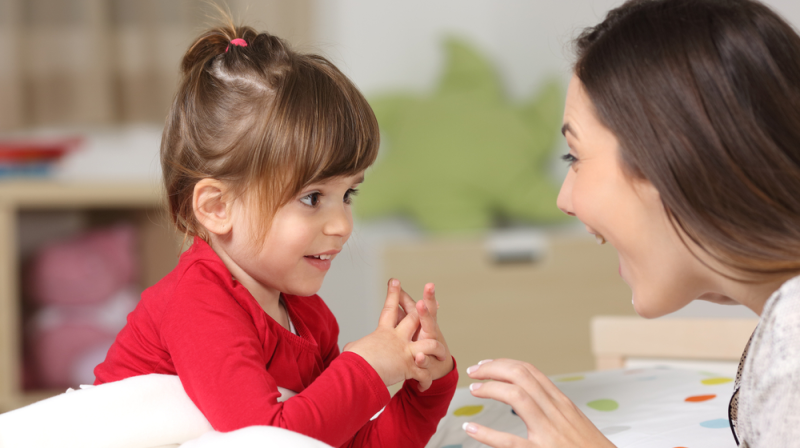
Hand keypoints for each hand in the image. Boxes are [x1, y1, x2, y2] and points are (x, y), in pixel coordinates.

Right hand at [343, 279, 446, 390]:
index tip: (395, 280)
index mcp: (383, 333)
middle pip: (415, 319)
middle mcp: (397, 339)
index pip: (389, 309)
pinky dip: (425, 381)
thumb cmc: (352, 362)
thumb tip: (350, 348)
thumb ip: (356, 347)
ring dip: (437, 349)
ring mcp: (405, 353)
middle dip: (424, 310)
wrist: (358, 374)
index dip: (393, 294)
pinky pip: (423, 374)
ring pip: (429, 344)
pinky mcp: (409, 368)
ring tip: (441, 354)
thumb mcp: (354, 350)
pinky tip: (424, 386)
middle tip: (429, 302)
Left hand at [463, 359, 615, 447]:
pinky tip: (471, 429)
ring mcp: (550, 433)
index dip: (504, 364)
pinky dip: (487, 434)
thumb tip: (527, 397)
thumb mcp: (575, 422)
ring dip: (490, 389)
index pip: (530, 372)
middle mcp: (556, 412)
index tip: (486, 365)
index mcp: (562, 404)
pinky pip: (510, 441)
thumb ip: (552, 409)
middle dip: (493, 369)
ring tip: (474, 390)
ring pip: (516, 396)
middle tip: (474, 372)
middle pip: (521, 376)